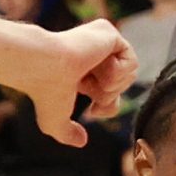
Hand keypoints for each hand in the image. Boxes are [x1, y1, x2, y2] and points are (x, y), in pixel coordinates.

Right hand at [25, 21, 137, 145]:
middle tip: (86, 87)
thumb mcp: (54, 121)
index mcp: (82, 69)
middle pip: (124, 84)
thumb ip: (67, 133)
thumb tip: (82, 142)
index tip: (92, 110)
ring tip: (87, 75)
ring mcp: (101, 41)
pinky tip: (95, 63)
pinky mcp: (110, 33)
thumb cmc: (44, 91)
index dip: (107, 105)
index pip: (112, 91)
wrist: (43, 67)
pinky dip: (116, 72)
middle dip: (108, 94)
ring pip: (130, 75)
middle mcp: (93, 54)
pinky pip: (132, 62)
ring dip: (109, 84)